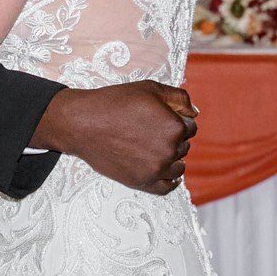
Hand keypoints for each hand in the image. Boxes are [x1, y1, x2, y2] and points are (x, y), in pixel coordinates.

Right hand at [31, 79, 196, 194]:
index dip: (176, 120)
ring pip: (178, 167)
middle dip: (173, 138)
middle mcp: (169, 150)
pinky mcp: (142, 182)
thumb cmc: (113, 102)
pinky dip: (170, 180)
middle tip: (150, 131)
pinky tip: (165, 172)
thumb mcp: (149, 88)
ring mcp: (156, 169)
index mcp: (174, 126)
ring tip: (153, 148)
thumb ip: (179, 98)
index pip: (190, 127)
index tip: (160, 119)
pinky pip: (167, 187)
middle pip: (184, 146)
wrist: (81, 123)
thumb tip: (195, 113)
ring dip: (171, 158)